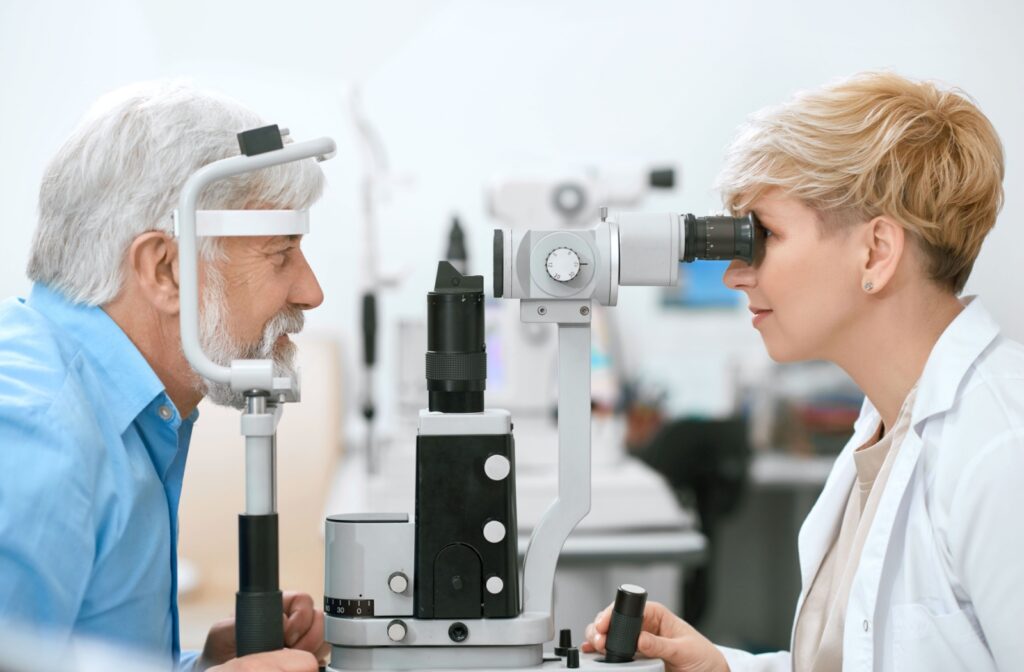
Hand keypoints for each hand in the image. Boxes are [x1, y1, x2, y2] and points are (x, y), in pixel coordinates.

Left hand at [197, 591, 329, 669]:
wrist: (222, 671)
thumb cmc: (221, 651)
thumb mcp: (224, 632)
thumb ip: (246, 620)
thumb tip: (281, 623)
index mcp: (276, 608)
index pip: (303, 600)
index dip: (300, 617)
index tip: (287, 636)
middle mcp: (293, 622)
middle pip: (319, 618)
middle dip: (308, 637)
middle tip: (289, 648)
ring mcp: (302, 641)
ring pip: (324, 638)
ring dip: (310, 650)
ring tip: (288, 658)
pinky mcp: (305, 659)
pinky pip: (323, 656)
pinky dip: (314, 661)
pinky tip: (295, 666)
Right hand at [582, 601, 728, 671]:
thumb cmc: (702, 656)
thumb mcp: (684, 650)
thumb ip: (661, 645)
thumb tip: (640, 639)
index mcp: (656, 615)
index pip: (629, 608)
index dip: (613, 614)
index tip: (604, 625)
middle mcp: (644, 626)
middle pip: (615, 619)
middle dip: (601, 626)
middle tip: (598, 639)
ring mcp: (638, 641)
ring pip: (610, 634)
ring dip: (598, 638)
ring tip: (595, 646)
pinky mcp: (636, 657)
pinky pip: (615, 652)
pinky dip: (601, 651)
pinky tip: (593, 652)